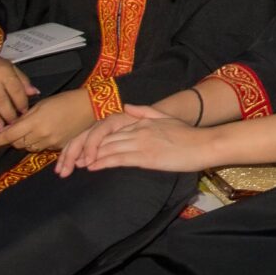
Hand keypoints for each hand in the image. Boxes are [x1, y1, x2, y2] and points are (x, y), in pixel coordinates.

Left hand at [0, 88, 94, 153]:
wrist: (90, 107)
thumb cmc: (65, 100)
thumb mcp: (41, 105)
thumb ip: (24, 118)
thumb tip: (10, 128)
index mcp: (35, 123)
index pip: (8, 136)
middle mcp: (41, 136)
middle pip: (17, 143)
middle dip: (12, 138)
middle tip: (15, 129)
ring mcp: (50, 143)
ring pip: (28, 147)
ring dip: (25, 141)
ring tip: (32, 130)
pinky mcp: (59, 147)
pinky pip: (41, 148)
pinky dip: (38, 142)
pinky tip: (45, 133)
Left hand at [61, 105, 211, 173]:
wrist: (205, 144)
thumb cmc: (189, 135)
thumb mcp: (166, 118)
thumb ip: (145, 111)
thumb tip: (127, 106)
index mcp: (142, 121)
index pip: (109, 129)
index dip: (92, 139)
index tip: (80, 150)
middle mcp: (138, 129)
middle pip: (104, 138)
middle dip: (85, 150)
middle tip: (70, 161)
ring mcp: (141, 142)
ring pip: (108, 148)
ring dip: (90, 157)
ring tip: (76, 166)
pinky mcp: (146, 156)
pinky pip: (118, 158)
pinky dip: (102, 162)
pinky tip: (92, 167)